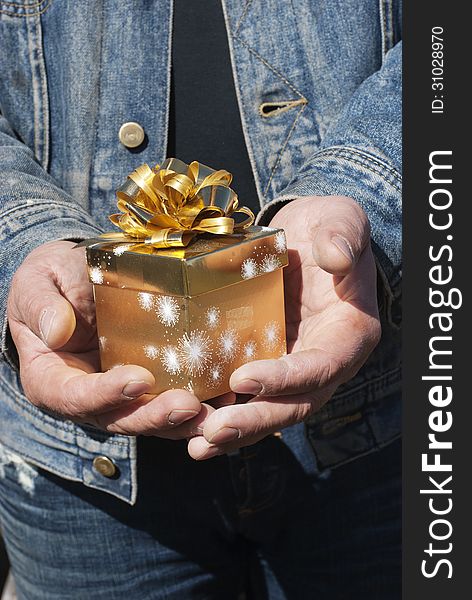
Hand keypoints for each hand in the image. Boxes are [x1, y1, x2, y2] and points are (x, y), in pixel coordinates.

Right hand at [7, 240, 215, 437]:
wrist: (76, 280)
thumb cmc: (51, 281)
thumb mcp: (36, 284)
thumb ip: (41, 306)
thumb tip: (56, 332)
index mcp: (53, 379)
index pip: (75, 397)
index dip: (106, 394)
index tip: (138, 379)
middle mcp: (87, 397)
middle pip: (120, 419)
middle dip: (155, 415)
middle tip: (189, 405)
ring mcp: (119, 395)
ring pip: (150, 418)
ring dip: (183, 422)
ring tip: (216, 414)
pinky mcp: (147, 385)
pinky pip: (169, 400)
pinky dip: (197, 406)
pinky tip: (225, 397)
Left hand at [187, 196, 380, 458]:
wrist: (302, 239)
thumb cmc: (326, 228)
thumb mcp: (340, 220)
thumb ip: (343, 236)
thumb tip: (335, 257)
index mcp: (348, 334)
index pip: (322, 366)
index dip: (287, 378)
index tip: (244, 379)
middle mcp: (323, 361)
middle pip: (294, 404)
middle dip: (255, 420)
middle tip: (213, 432)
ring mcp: (293, 367)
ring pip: (269, 410)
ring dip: (235, 431)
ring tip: (198, 445)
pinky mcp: (266, 363)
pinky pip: (248, 397)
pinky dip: (222, 414)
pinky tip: (190, 427)